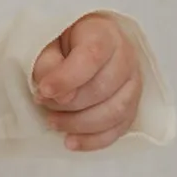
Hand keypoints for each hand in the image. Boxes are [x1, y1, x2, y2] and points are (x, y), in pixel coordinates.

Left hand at [30, 12, 140, 150]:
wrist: (81, 46)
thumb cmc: (62, 45)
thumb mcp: (46, 45)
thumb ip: (49, 66)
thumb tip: (61, 97)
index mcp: (104, 34)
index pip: (91, 57)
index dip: (67, 78)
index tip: (43, 90)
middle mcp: (126, 56)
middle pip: (103, 88)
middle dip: (68, 104)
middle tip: (43, 103)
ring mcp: (133, 82)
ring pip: (115, 111)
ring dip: (79, 123)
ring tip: (52, 122)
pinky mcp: (132, 105)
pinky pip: (120, 129)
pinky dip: (94, 140)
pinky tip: (70, 141)